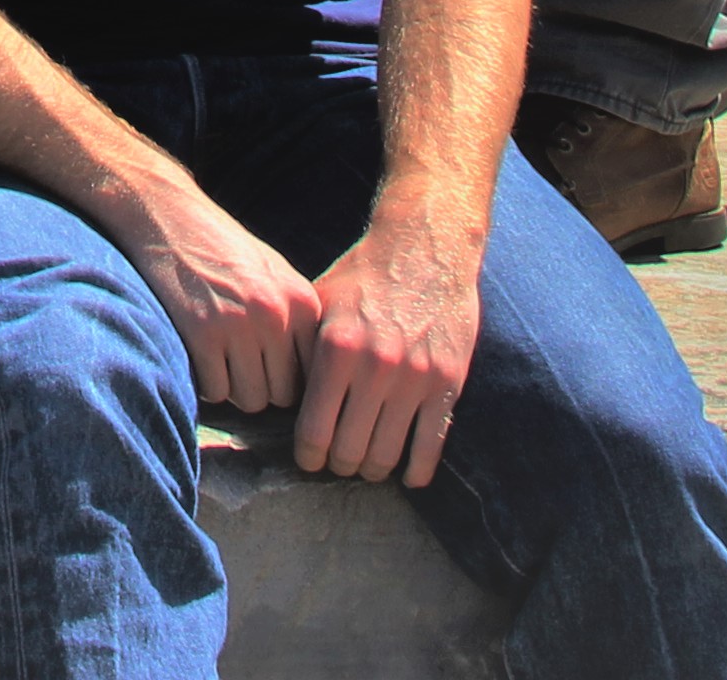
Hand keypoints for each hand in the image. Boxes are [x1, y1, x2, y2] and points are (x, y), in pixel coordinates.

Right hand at [99, 172, 322, 416]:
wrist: (167, 214)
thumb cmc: (223, 249)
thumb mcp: (275, 274)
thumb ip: (297, 320)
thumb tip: (312, 380)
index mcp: (302, 301)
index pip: (314, 374)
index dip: (291, 378)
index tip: (271, 371)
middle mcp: (276, 315)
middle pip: (283, 394)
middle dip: (262, 386)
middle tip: (239, 363)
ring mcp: (239, 325)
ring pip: (251, 399)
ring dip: (233, 387)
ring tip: (220, 356)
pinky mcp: (201, 333)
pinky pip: (215, 391)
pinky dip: (206, 382)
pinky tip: (199, 353)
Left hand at [296, 212, 483, 484]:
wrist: (425, 249)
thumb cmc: (364, 276)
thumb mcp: (320, 304)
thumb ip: (302, 350)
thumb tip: (279, 399)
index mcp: (336, 350)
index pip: (314, 430)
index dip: (308, 455)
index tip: (308, 459)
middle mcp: (374, 369)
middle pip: (350, 450)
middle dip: (339, 465)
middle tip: (337, 463)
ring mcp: (414, 379)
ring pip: (387, 454)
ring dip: (373, 469)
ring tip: (366, 465)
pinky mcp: (447, 384)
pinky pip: (430, 445)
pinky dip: (416, 471)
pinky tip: (408, 477)